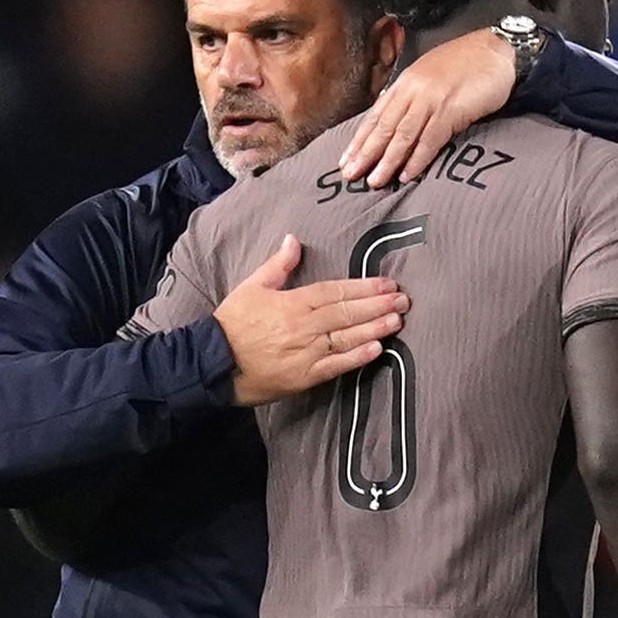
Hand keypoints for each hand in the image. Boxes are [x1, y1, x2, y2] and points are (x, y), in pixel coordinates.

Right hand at [216, 235, 403, 407]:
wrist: (214, 364)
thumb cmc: (232, 324)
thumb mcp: (251, 287)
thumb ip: (277, 265)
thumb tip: (293, 239)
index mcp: (293, 303)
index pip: (335, 291)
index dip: (363, 287)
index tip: (386, 283)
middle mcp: (304, 326)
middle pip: (347, 313)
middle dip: (378, 305)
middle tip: (403, 300)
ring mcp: (306, 353)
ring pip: (347, 338)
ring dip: (374, 328)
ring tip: (397, 321)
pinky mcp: (305, 377)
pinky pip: (336, 366)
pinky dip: (357, 358)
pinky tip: (377, 349)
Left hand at [335, 28, 517, 189]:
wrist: (498, 50)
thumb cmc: (468, 64)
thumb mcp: (432, 76)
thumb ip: (414, 97)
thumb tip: (397, 121)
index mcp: (406, 83)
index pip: (377, 115)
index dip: (360, 139)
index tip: (345, 160)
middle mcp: (413, 91)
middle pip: (384, 127)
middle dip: (365, 153)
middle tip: (350, 176)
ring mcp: (431, 100)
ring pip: (402, 135)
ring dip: (387, 161)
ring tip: (374, 181)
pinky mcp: (451, 110)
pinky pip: (430, 139)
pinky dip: (417, 159)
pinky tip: (407, 175)